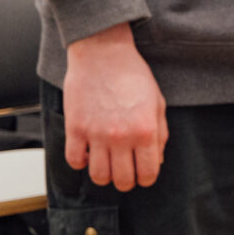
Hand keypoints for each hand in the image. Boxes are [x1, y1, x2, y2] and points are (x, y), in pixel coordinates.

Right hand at [63, 24, 167, 189]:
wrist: (103, 53)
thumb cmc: (132, 75)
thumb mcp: (157, 103)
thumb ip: (160, 134)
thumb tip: (157, 160)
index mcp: (146, 131)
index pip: (148, 173)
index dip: (146, 179)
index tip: (143, 175)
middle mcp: (121, 136)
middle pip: (122, 180)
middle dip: (126, 182)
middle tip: (125, 174)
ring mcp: (96, 134)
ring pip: (98, 176)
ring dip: (103, 176)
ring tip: (106, 165)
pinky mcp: (75, 128)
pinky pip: (74, 160)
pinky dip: (80, 162)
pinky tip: (87, 153)